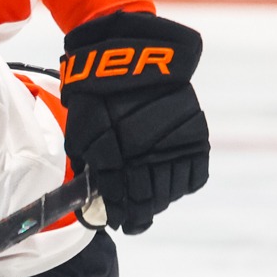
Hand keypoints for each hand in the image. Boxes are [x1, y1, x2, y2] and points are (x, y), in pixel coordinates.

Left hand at [60, 11, 210, 234]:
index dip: (122, 217)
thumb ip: (88, 166)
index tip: (120, 220)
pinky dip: (184, 181)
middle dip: (141, 210)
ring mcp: (174, 149)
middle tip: (135, 210)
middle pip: (150, 204)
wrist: (132, 56)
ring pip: (172, 193)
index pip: (124, 206)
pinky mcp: (195, 137)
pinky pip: (196, 176)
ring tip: (152, 192)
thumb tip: (91, 195)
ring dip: (161, 197)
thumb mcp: (80, 132)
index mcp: (117, 162)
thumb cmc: (98, 95)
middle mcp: (148, 159)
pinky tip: (170, 174)